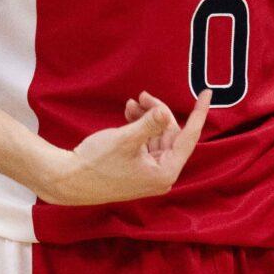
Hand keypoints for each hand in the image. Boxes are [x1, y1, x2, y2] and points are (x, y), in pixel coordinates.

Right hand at [42, 90, 209, 204]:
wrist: (66, 180)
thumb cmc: (95, 162)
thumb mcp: (125, 139)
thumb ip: (149, 124)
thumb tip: (165, 112)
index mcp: (166, 172)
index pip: (189, 137)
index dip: (199, 113)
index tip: (207, 93)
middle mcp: (161, 175)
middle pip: (170, 134)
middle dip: (158, 112)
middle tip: (144, 96)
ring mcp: (148, 173)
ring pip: (156, 137)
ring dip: (146, 118)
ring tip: (132, 103)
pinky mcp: (136, 169)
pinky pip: (145, 143)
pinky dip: (139, 127)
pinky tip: (129, 113)